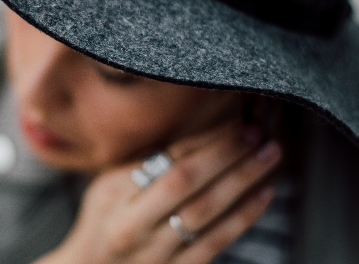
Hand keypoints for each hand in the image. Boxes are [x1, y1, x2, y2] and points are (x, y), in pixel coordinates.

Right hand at [35, 121, 280, 263]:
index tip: (234, 123)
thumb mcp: (111, 183)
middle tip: (258, 134)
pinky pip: (216, 243)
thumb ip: (148, 161)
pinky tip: (263, 195)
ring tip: (269, 156)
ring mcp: (156, 254)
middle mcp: (133, 227)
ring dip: (242, 182)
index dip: (204, 142)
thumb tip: (202, 132)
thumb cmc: (104, 216)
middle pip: (186, 184)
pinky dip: (243, 217)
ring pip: (206, 214)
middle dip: (227, 155)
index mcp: (113, 197)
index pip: (165, 163)